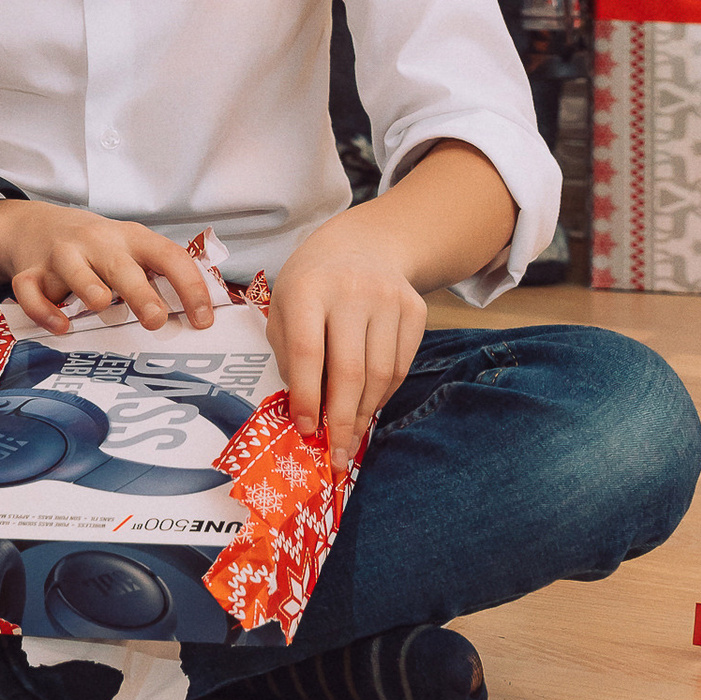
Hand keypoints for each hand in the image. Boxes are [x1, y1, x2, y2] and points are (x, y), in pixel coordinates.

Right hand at [0, 197, 217, 337]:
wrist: (34, 225)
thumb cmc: (96, 248)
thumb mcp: (130, 250)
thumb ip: (158, 277)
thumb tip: (201, 319)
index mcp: (131, 239)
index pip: (169, 256)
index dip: (190, 287)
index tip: (203, 321)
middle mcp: (97, 243)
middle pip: (120, 265)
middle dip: (139, 292)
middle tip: (156, 320)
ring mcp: (61, 255)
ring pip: (73, 268)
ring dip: (89, 286)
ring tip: (102, 305)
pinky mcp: (30, 272)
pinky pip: (31, 291)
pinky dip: (44, 310)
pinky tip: (61, 326)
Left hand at [268, 210, 425, 464]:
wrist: (363, 246)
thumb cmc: (312, 284)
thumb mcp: (284, 306)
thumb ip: (290, 355)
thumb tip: (305, 412)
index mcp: (307, 288)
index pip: (308, 352)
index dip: (306, 396)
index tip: (304, 429)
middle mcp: (351, 291)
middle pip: (350, 370)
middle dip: (341, 420)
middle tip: (335, 454)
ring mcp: (389, 299)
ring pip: (380, 374)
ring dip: (364, 413)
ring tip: (350, 435)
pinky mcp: (416, 310)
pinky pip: (401, 367)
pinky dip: (383, 394)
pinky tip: (367, 405)